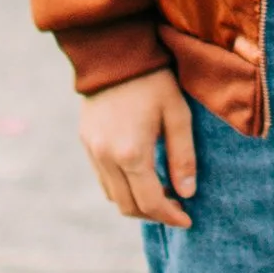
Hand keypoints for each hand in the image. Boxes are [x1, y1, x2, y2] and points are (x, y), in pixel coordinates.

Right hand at [78, 69, 197, 225]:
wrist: (114, 52)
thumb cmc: (154, 80)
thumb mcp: (178, 115)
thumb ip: (183, 156)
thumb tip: (187, 193)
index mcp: (131, 153)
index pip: (150, 202)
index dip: (170, 217)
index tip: (188, 220)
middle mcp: (106, 157)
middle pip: (128, 206)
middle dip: (154, 214)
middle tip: (177, 209)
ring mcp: (91, 151)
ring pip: (112, 195)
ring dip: (136, 202)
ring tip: (162, 194)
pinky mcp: (85, 142)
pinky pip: (102, 178)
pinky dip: (121, 187)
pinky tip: (140, 177)